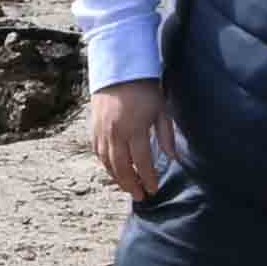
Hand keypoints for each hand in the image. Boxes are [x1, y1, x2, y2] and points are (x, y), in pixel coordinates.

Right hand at [89, 80, 183, 199]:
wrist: (119, 69)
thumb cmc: (144, 89)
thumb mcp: (161, 110)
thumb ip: (165, 135)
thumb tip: (172, 158)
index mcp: (135, 129)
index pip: (142, 162)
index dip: (148, 178)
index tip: (154, 189)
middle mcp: (116, 133)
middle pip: (122, 168)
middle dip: (132, 185)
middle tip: (141, 196)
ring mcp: (102, 131)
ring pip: (108, 163)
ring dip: (118, 179)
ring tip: (128, 188)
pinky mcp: (94, 128)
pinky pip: (98, 153)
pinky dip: (106, 165)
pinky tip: (114, 171)